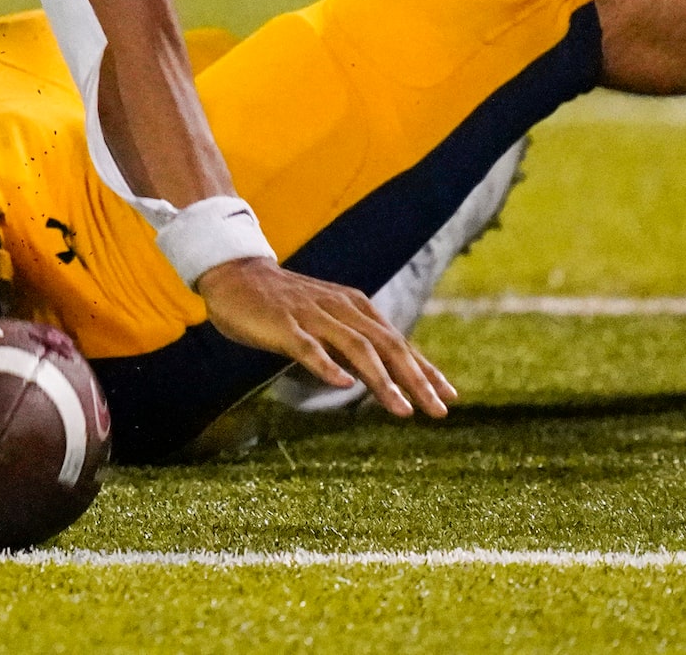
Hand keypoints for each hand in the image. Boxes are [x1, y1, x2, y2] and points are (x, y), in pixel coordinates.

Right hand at [196, 257, 455, 418]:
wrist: (236, 275)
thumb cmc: (283, 305)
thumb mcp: (326, 321)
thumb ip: (351, 345)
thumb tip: (377, 377)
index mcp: (355, 309)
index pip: (399, 343)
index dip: (425, 370)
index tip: (450, 396)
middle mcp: (342, 310)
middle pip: (388, 346)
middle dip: (416, 380)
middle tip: (439, 410)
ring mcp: (314, 317)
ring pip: (357, 349)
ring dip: (382, 381)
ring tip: (403, 410)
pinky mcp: (285, 325)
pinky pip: (309, 348)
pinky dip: (328, 366)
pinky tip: (343, 386)